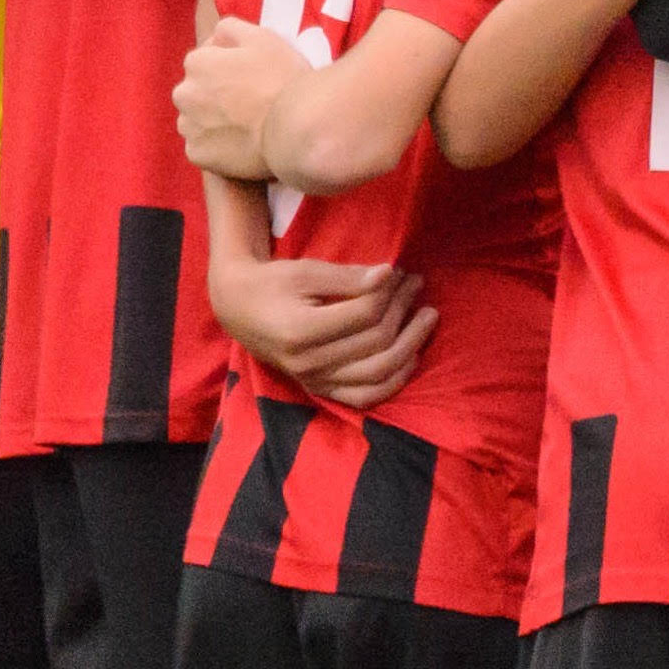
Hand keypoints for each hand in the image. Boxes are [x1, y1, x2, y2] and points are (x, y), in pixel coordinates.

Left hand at [176, 11, 313, 180]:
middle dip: (215, 94)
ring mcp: (189, 127)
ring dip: (213, 120)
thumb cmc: (283, 79)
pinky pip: (203, 147)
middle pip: (197, 91)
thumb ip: (231, 29)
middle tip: (248, 102)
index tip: (250, 77)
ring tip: (245, 125)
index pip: (205, 59)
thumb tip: (216, 37)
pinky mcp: (198, 155)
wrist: (296, 130)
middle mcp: (184, 94)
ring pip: (197, 120)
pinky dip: (217, 147)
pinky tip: (240, 144)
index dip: (228, 66)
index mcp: (197, 63)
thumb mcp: (263, 38)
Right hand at [208, 246, 430, 411]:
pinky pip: (365, 397)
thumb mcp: (306, 271)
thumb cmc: (273, 284)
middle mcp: (308, 363)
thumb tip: (389, 275)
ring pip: (377, 372)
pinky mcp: (320, 390)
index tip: (400, 272)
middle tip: (416, 284)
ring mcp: (314, 381)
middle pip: (375, 341)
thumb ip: (348, 276)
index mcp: (300, 331)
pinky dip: (393, 380)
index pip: (364, 314)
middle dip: (403, 309)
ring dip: (410, 344)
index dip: (389, 291)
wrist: (240, 310)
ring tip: (428, 316)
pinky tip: (412, 356)